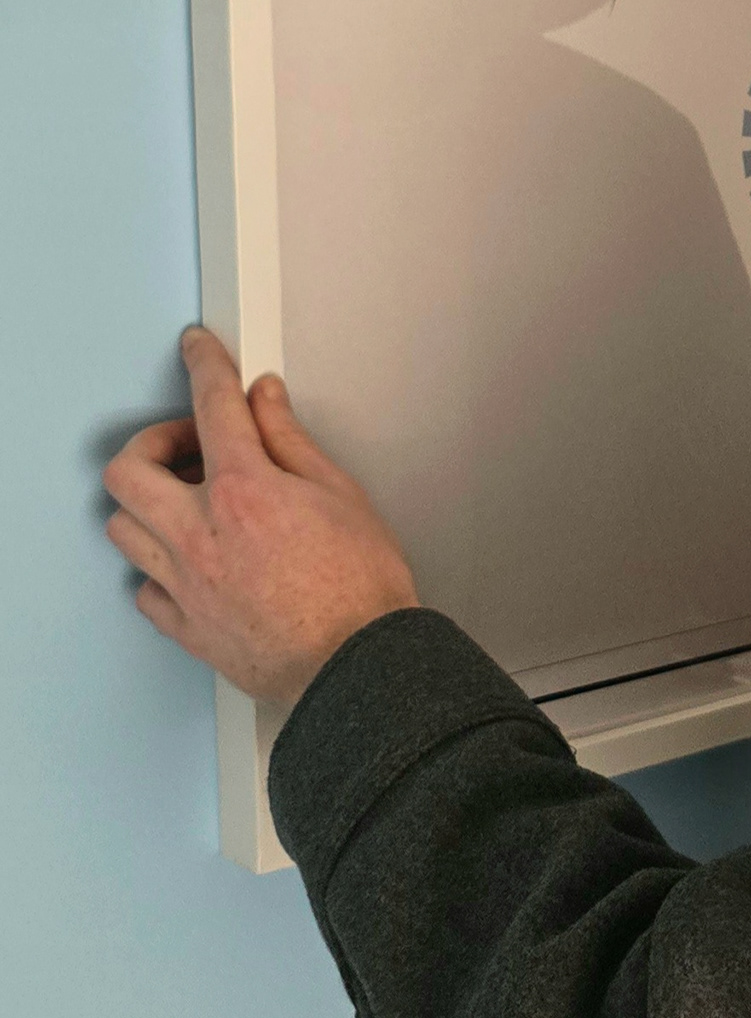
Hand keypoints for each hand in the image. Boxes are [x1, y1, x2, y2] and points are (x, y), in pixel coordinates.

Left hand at [103, 327, 418, 709]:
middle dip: (154, 443)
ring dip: (149, 503)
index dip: (204, 364)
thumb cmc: (361, 588)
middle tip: (193, 445)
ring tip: (191, 502)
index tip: (198, 350)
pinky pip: (144, 588)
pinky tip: (193, 558)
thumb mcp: (341, 494)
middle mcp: (200, 534)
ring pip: (122, 527)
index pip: (211, 405)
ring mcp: (185, 583)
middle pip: (128, 470)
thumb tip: (265, 401)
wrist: (358, 667)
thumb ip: (291, 441)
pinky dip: (159, 565)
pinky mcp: (185, 625)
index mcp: (244, 491)